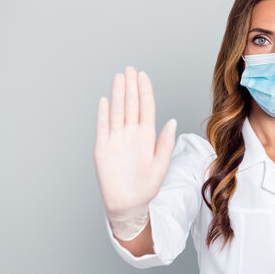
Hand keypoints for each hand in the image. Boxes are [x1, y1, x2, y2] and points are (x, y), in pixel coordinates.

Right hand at [93, 66, 176, 239]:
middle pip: (131, 105)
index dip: (144, 91)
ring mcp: (116, 139)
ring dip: (118, 94)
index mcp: (147, 136)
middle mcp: (131, 134)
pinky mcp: (102, 148)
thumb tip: (172, 120)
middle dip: (131, 86)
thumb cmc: (147, 186)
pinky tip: (105, 100)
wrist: (128, 204)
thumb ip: (165, 142)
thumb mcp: (161, 164)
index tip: (143, 75)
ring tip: (118, 77)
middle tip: (130, 69)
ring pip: (117, 111)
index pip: (146, 108)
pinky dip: (103, 114)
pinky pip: (102, 127)